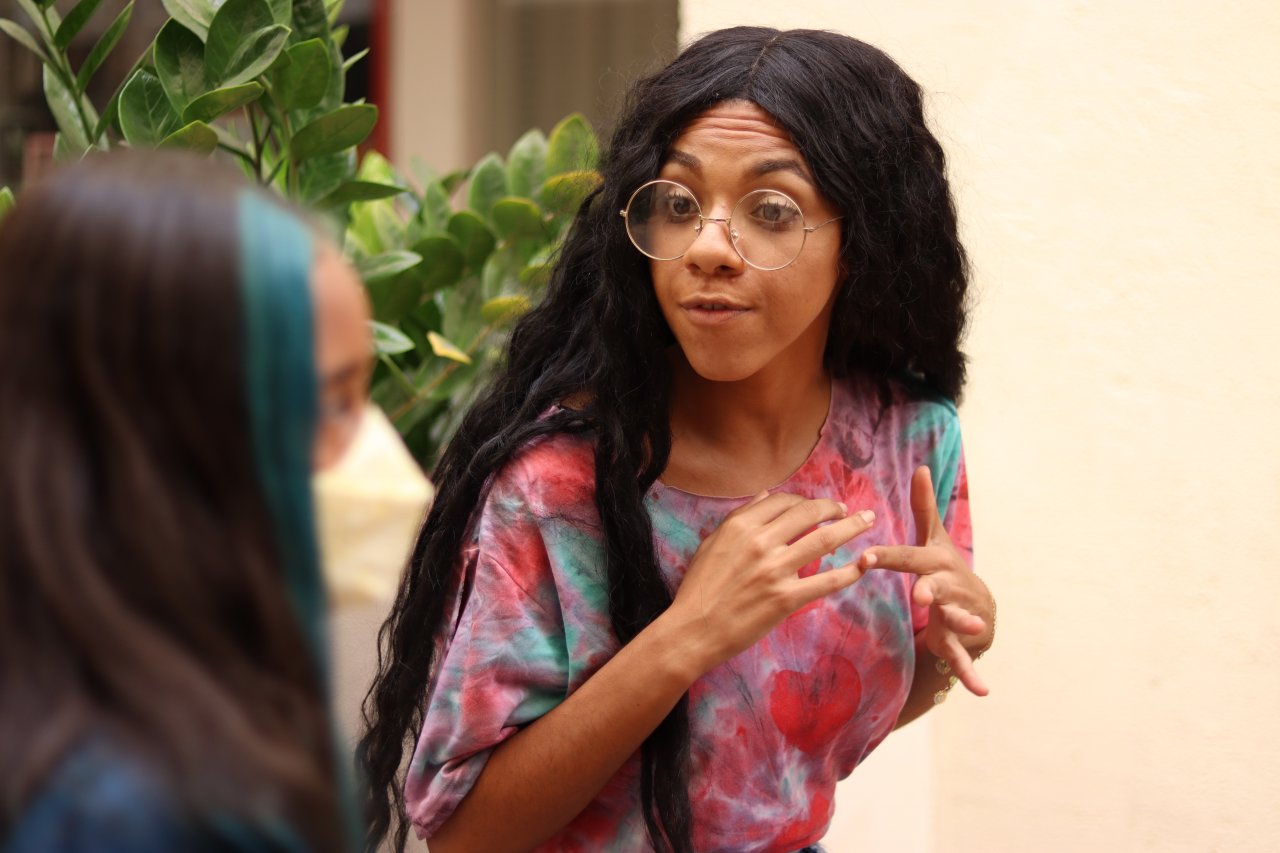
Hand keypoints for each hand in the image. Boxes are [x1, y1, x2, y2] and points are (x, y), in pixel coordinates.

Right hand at [667, 491, 875, 672]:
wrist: (693, 630)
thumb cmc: (698, 588)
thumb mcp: (712, 543)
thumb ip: (740, 517)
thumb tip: (765, 495)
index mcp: (741, 526)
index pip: (783, 501)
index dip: (805, 500)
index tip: (817, 506)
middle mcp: (760, 543)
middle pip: (808, 514)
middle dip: (834, 508)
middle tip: (850, 510)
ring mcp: (775, 570)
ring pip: (824, 541)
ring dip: (851, 528)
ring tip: (868, 522)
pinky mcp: (786, 598)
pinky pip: (826, 581)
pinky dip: (850, 572)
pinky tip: (863, 564)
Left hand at [859, 466, 992, 696]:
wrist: (979, 607)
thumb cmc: (944, 568)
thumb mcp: (933, 538)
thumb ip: (923, 506)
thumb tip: (920, 465)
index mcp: (935, 562)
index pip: (908, 557)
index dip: (888, 556)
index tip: (865, 557)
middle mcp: (950, 584)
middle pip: (938, 584)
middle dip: (930, 587)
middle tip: (919, 593)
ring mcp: (960, 612)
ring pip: (957, 617)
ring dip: (958, 622)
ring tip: (960, 627)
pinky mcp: (964, 640)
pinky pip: (966, 658)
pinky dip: (972, 674)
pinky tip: (981, 692)